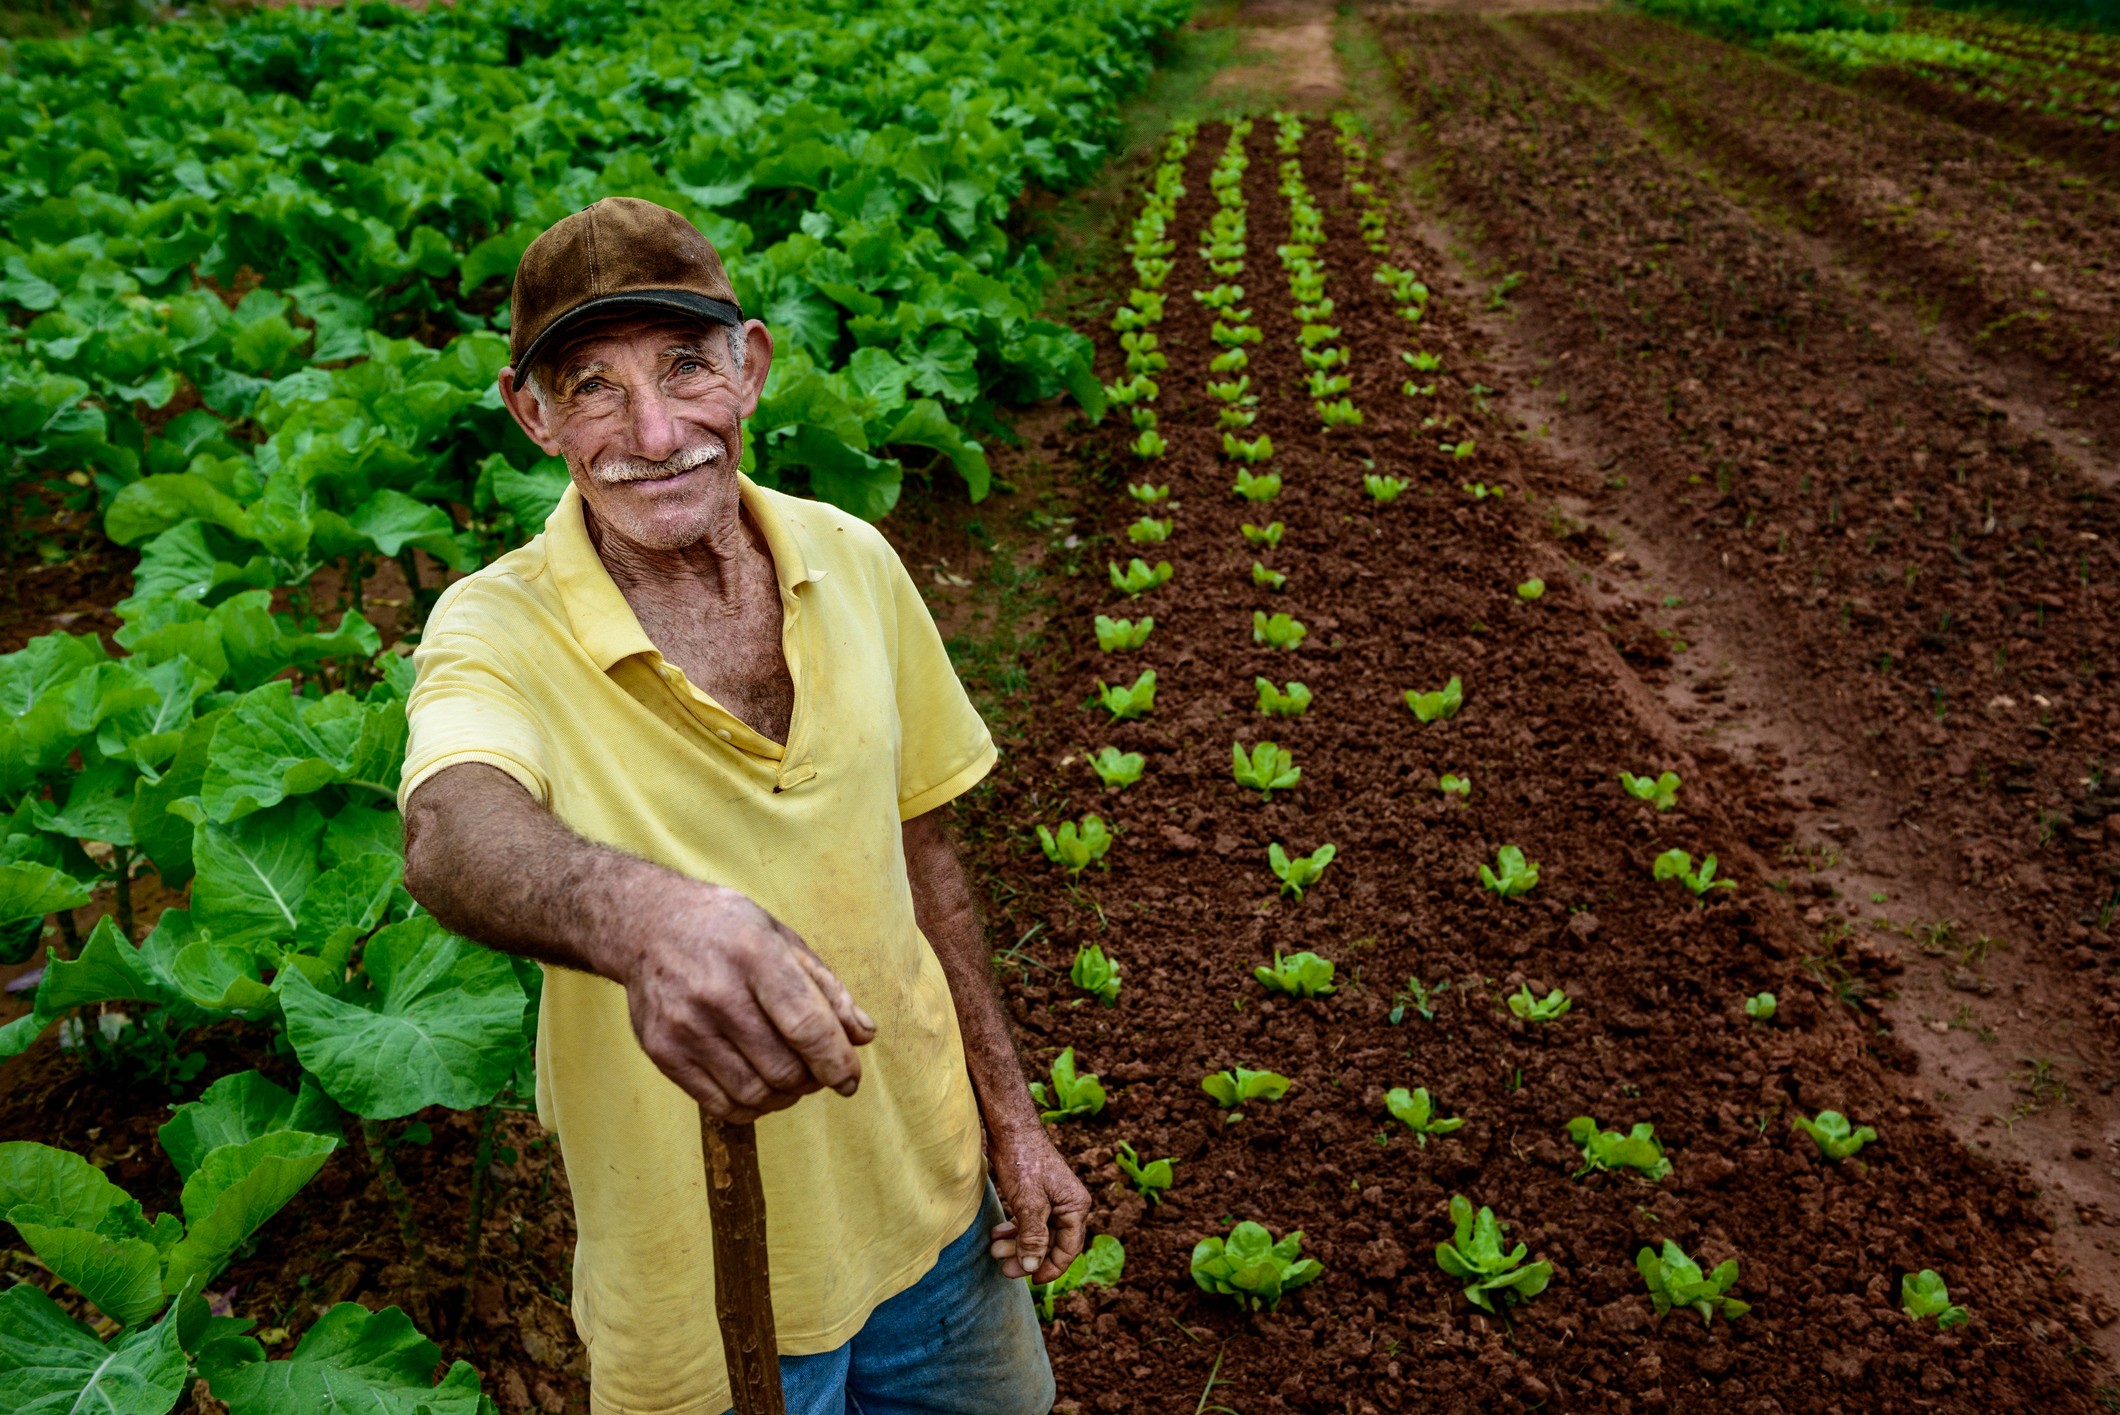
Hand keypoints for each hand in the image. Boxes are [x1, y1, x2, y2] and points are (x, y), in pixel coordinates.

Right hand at [619, 882, 875, 1122]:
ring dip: (784, 1096)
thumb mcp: (783, 940)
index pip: (807, 1026)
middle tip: (816, 1070)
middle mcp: (716, 993)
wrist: (648, 925)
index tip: (850, 1079)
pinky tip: (758, 1087)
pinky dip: (750, 1107)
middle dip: (812, 1079)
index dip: (836, 1061)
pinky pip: (719, 1104)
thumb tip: (863, 1036)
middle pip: (784, 1067)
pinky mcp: (662, 1052)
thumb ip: (827, 989)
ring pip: (755, 1092)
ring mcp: (685, 1026)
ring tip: (789, 1078)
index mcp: (755, 956)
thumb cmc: (728, 931)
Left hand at [985, 1124, 1089, 1283]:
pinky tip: (998, 1234)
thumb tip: (1031, 1267)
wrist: (1011, 1129)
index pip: (1069, 1248)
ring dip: (1017, 1245)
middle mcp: (1068, 1205)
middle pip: (1052, 1243)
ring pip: (1038, 1233)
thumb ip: (1033, 1237)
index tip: (1030, 1279)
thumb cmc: (1024, 1161)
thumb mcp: (1029, 1203)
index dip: (1051, 1267)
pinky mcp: (1036, 1195)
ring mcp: (1052, 1200)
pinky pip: (1029, 1222)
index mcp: (1076, 1207)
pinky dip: (1014, 1230)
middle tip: (1004, 1267)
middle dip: (1028, 1257)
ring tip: (995, 1250)